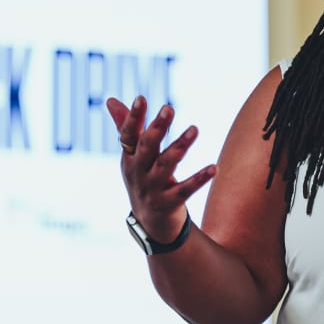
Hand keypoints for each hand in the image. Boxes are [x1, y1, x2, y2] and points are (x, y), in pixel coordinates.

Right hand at [107, 95, 215, 243]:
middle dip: (157, 128)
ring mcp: (153, 189)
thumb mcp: (133, 157)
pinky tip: (214, 167)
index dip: (133, 118)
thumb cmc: (144, 181)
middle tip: (169, 108)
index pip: (129, 135)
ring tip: (194, 129)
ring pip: (166, 165)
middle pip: (147, 148)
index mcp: (129, 159)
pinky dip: (199, 179)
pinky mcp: (169, 204)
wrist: (150, 224)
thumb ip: (125, 127)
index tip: (141, 98)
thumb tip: (110, 99)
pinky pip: (185, 190)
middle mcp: (138, 173)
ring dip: (180, 146)